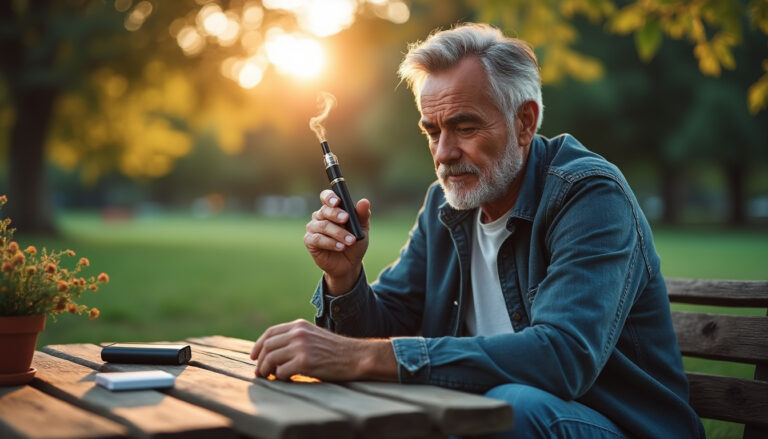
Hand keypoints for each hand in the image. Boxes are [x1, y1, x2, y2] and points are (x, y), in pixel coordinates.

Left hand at [250, 319, 396, 380]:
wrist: (356, 356)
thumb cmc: (336, 351)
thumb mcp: (314, 337)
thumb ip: (296, 339)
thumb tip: (273, 353)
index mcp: (299, 325)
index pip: (270, 333)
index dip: (258, 346)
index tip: (254, 357)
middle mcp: (298, 333)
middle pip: (267, 347)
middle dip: (260, 361)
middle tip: (260, 373)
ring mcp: (301, 347)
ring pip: (271, 359)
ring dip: (266, 371)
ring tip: (269, 378)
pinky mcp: (305, 362)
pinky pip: (281, 372)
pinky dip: (280, 378)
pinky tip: (287, 380)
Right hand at [305, 190, 370, 294]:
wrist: (349, 264)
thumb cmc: (354, 243)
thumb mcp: (362, 229)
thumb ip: (362, 215)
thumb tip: (364, 201)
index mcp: (332, 209)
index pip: (326, 197)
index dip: (330, 197)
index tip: (338, 202)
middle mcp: (320, 216)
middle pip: (325, 210)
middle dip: (336, 214)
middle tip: (346, 219)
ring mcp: (313, 228)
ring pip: (323, 226)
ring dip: (338, 233)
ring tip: (350, 241)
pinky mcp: (310, 241)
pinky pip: (317, 239)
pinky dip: (330, 243)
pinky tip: (340, 247)